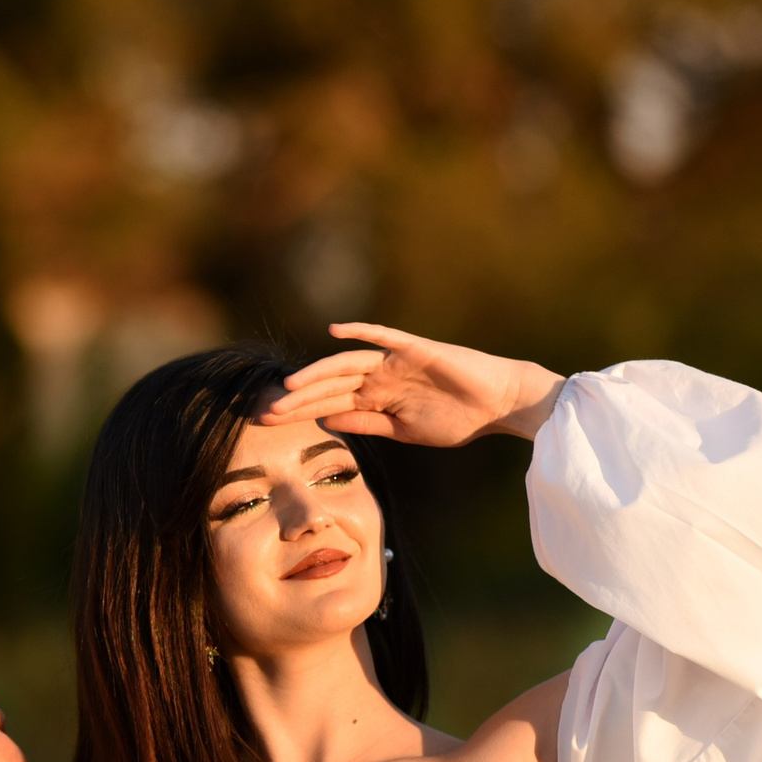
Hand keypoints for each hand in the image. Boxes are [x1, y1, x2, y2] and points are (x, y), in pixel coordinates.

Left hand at [268, 322, 565, 447]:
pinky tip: (334, 331)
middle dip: (296, 399)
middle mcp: (379, 377)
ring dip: (316, 375)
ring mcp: (395, 362)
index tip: (265, 421)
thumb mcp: (402, 431)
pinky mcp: (415, 349)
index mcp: (375, 399)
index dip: (297, 411)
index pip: (327, 403)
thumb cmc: (457, 419)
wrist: (498, 405)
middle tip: (263, 410)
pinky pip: (384, 337)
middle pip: (328, 386)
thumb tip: (325, 420)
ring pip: (345, 365)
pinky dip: (360, 331)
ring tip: (287, 386)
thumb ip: (365, 423)